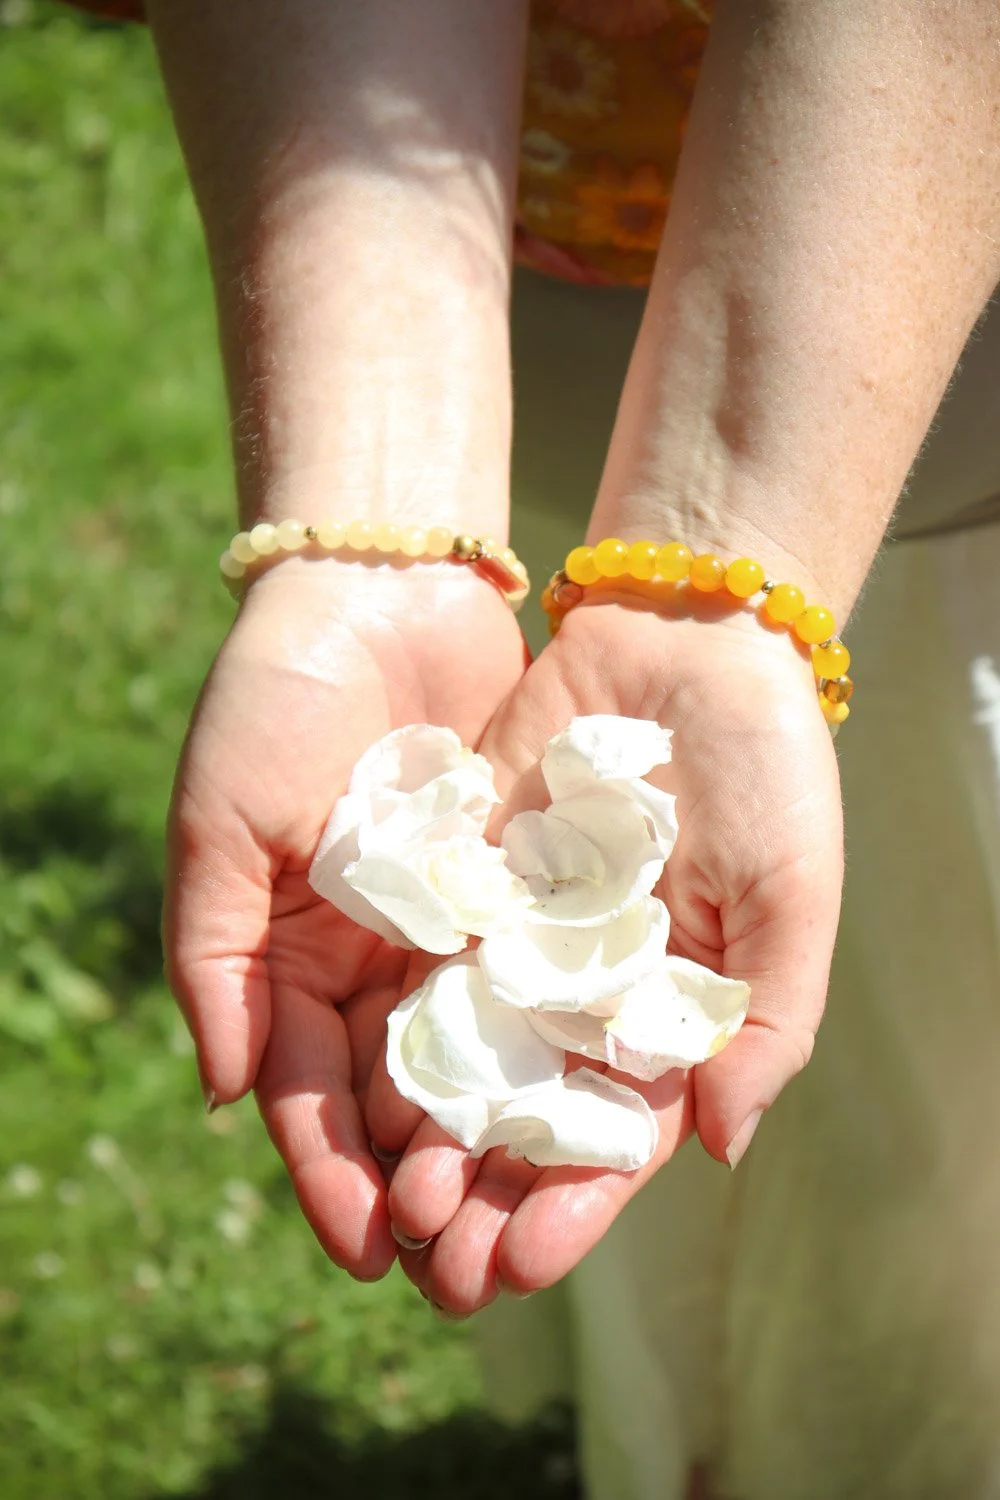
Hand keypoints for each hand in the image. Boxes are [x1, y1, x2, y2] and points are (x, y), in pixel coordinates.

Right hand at [163, 559, 527, 1280]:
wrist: (380, 587)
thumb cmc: (274, 699)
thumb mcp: (219, 824)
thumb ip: (217, 959)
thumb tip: (232, 1095)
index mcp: (284, 953)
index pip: (307, 1089)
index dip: (331, 1172)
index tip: (370, 1248)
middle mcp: (366, 956)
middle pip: (394, 1094)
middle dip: (422, 1181)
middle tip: (461, 1271)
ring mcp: (443, 924)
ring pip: (469, 1055)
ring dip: (491, 1140)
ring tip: (524, 1220)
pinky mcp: (513, 883)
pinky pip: (531, 980)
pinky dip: (549, 1046)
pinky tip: (579, 1111)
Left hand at [379, 595, 843, 1311]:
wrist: (685, 643)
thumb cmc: (767, 773)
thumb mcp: (790, 899)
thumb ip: (765, 1024)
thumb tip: (723, 1147)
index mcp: (672, 1013)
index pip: (619, 1136)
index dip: (575, 1205)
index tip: (525, 1264)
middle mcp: (590, 993)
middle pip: (531, 1116)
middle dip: (487, 1195)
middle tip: (439, 1268)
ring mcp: (526, 941)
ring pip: (469, 1059)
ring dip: (433, 1135)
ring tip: (391, 1202)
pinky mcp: (472, 883)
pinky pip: (429, 967)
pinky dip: (401, 1032)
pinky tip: (366, 1092)